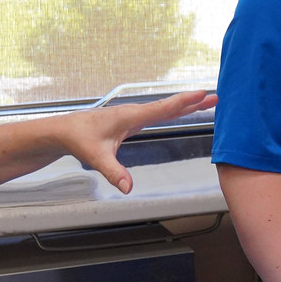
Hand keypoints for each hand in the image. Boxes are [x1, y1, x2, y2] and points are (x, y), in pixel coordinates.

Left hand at [62, 90, 215, 193]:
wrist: (65, 131)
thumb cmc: (80, 139)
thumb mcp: (96, 157)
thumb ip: (114, 172)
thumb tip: (128, 188)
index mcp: (130, 117)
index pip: (163, 109)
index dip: (184, 102)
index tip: (202, 93)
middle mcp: (134, 112)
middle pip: (169, 106)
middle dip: (192, 101)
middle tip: (215, 96)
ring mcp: (134, 115)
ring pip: (165, 108)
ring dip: (186, 104)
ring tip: (206, 101)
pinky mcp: (132, 120)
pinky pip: (158, 113)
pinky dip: (174, 110)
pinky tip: (180, 111)